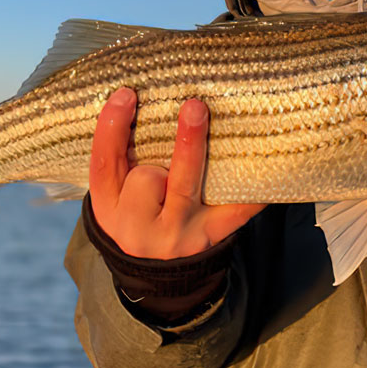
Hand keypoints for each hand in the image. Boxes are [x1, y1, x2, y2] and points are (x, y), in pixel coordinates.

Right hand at [89, 87, 266, 258]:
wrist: (158, 274)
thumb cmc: (138, 215)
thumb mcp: (115, 196)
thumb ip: (121, 158)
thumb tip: (137, 99)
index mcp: (108, 208)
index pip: (103, 164)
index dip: (111, 127)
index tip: (127, 93)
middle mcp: (138, 226)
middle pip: (145, 179)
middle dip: (154, 163)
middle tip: (170, 127)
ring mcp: (176, 234)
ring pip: (183, 186)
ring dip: (190, 147)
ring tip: (195, 110)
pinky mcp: (210, 236)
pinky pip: (234, 209)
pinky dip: (250, 191)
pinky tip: (263, 165)